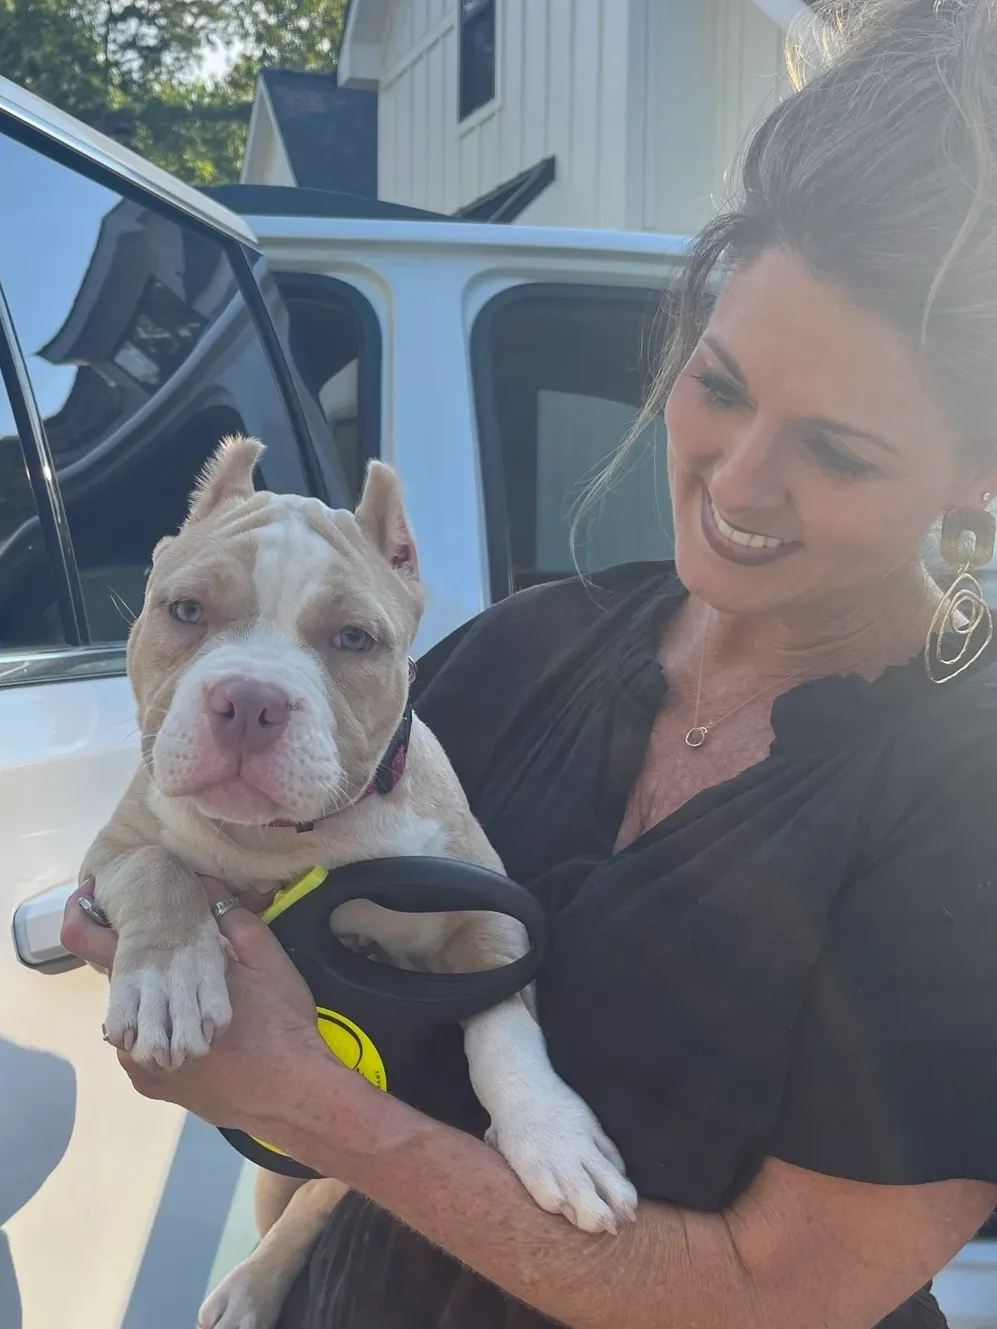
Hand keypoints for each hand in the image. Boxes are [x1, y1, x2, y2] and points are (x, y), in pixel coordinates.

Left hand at [61, 877, 331, 1136]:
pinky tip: (189, 1035)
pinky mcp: (151, 1085)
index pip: (95, 943)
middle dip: (139, 967)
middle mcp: (134, 1024)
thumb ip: (230, 917)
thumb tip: (207, 883)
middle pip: (117, 982)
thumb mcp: (264, 955)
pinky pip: (141, 1050)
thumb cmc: (279, 1019)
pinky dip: (159, 1036)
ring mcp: (138, 1060)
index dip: (88, 919)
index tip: (93, 903)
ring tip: (184, 1003)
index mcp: (156, 984)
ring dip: (151, 1005)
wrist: (291, 1093)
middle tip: (173, 960)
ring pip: (132, 1017)